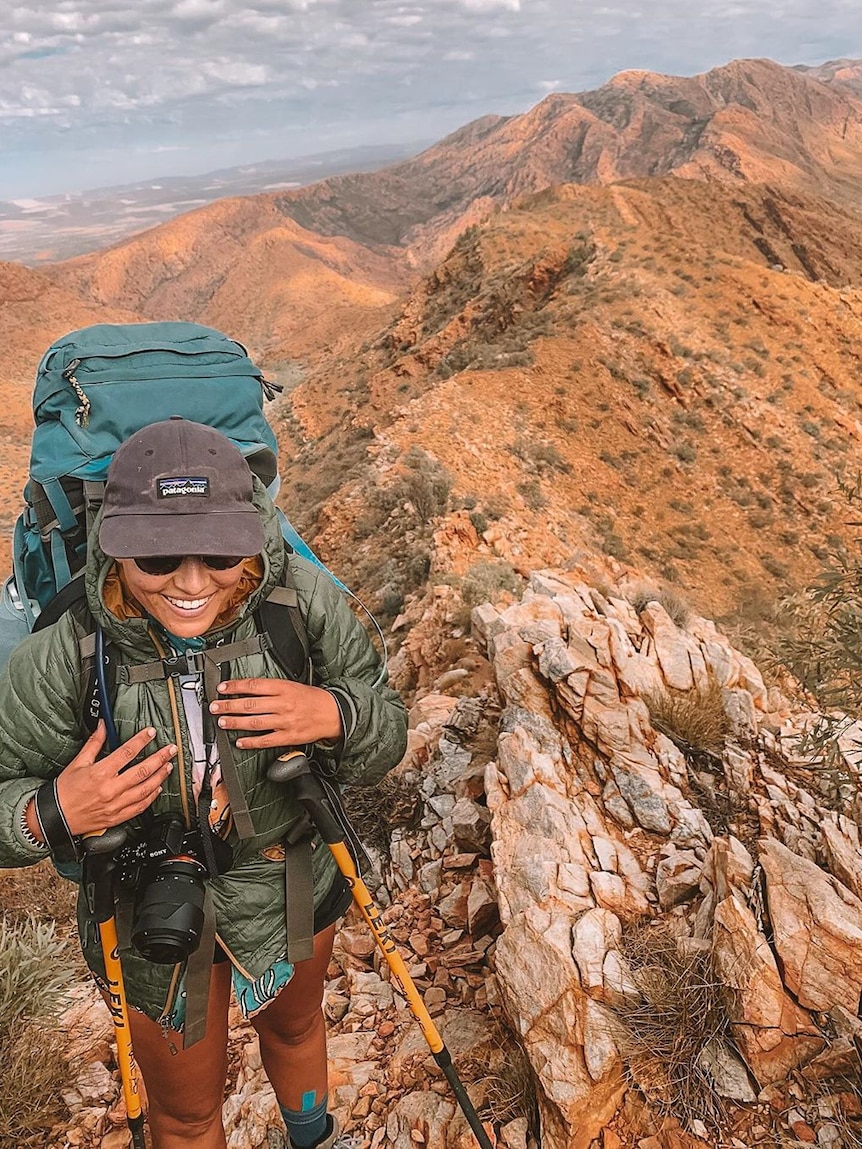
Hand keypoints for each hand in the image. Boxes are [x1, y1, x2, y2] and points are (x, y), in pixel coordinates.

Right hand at [53, 723, 176, 837]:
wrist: (56, 817)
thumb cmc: (65, 791)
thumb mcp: (77, 763)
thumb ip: (93, 743)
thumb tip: (102, 726)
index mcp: (100, 773)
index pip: (127, 752)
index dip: (141, 740)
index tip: (151, 732)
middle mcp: (110, 789)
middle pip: (142, 771)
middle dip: (160, 758)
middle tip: (171, 750)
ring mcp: (115, 804)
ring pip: (145, 789)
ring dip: (160, 776)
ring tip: (169, 766)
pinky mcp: (117, 817)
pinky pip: (140, 807)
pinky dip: (151, 797)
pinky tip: (158, 788)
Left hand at [210, 678, 342, 749]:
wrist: (332, 713)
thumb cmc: (311, 698)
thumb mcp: (292, 685)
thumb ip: (271, 688)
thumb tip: (247, 690)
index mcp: (284, 688)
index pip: (254, 685)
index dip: (235, 686)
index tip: (222, 688)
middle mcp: (283, 704)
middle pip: (251, 704)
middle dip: (229, 705)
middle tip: (215, 706)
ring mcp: (285, 721)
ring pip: (255, 722)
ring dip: (236, 722)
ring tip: (222, 721)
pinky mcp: (288, 736)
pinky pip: (266, 740)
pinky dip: (251, 742)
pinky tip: (240, 741)